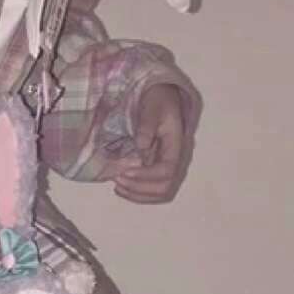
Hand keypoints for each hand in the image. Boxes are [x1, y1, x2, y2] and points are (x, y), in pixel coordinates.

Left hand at [113, 84, 187, 204]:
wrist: (161, 99)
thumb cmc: (158, 100)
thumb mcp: (153, 105)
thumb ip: (148, 123)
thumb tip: (141, 145)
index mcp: (176, 145)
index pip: (167, 170)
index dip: (146, 175)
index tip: (125, 172)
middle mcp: (174, 160)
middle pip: (164, 187)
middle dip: (140, 188)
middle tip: (118, 179)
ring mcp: (166, 167)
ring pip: (159, 193)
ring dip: (137, 194)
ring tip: (117, 186)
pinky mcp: (156, 170)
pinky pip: (151, 190)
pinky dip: (136, 194)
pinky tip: (120, 188)